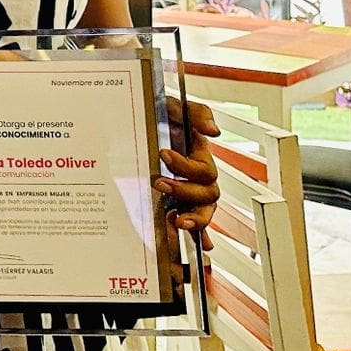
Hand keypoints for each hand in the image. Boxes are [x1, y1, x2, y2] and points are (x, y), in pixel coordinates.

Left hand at [157, 96, 219, 250]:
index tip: (163, 154)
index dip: (185, 166)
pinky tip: (199, 245)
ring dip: (194, 219)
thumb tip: (213, 131)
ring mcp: (187, 191)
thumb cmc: (159, 114)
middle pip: (207, 195)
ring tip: (177, 220)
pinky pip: (193, 223)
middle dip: (184, 192)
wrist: (137, 122)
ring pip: (203, 212)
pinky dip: (198, 235)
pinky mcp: (175, 201)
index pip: (203, 170)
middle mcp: (196, 177)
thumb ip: (196, 112)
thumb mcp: (174, 106)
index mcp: (199, 156)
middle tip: (159, 183)